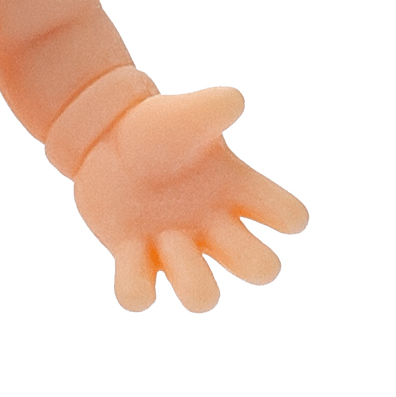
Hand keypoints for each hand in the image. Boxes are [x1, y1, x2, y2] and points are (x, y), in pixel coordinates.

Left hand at [72, 88, 307, 312]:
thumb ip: (211, 108)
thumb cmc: (158, 127)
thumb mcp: (184, 114)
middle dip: (247, 261)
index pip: (291, 218)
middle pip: (262, 270)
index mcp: (239, 191)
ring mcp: (175, 247)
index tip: (244, 195)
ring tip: (164, 238)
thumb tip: (234, 99)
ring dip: (189, 275)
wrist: (104, 134)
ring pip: (203, 297)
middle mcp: (216, 227)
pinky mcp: (134, 256)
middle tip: (210, 229)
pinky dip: (136, 289)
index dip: (284, 216)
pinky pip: (139, 296)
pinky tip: (130, 253)